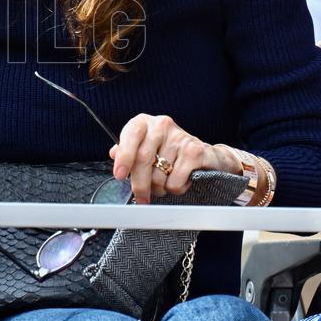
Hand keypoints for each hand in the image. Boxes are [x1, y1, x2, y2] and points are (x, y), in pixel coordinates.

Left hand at [109, 113, 241, 203]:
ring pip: (158, 175)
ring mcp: (179, 137)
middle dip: (139, 184)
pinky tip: (181, 180)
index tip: (119, 175)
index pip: (131, 135)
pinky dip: (175, 188)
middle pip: (143, 159)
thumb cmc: (170, 153)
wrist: (206, 156)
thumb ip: (128, 151)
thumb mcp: (146, 148)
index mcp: (145, 123)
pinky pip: (174, 182)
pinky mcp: (194, 151)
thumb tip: (114, 154)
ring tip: (165, 182)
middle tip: (141, 197)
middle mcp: (162, 125)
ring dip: (159, 188)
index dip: (124, 157)